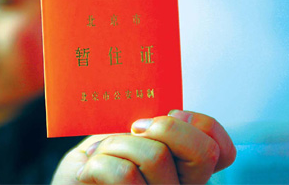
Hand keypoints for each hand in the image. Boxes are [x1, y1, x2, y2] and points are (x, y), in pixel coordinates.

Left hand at [51, 111, 235, 183]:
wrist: (69, 183)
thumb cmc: (93, 158)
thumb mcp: (122, 134)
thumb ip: (146, 124)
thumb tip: (154, 110)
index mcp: (182, 168)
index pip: (219, 149)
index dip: (198, 125)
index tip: (166, 114)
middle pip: (201, 152)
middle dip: (164, 128)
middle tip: (133, 128)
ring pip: (156, 156)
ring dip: (115, 144)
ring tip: (99, 154)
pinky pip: (125, 175)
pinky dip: (98, 163)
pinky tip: (87, 172)